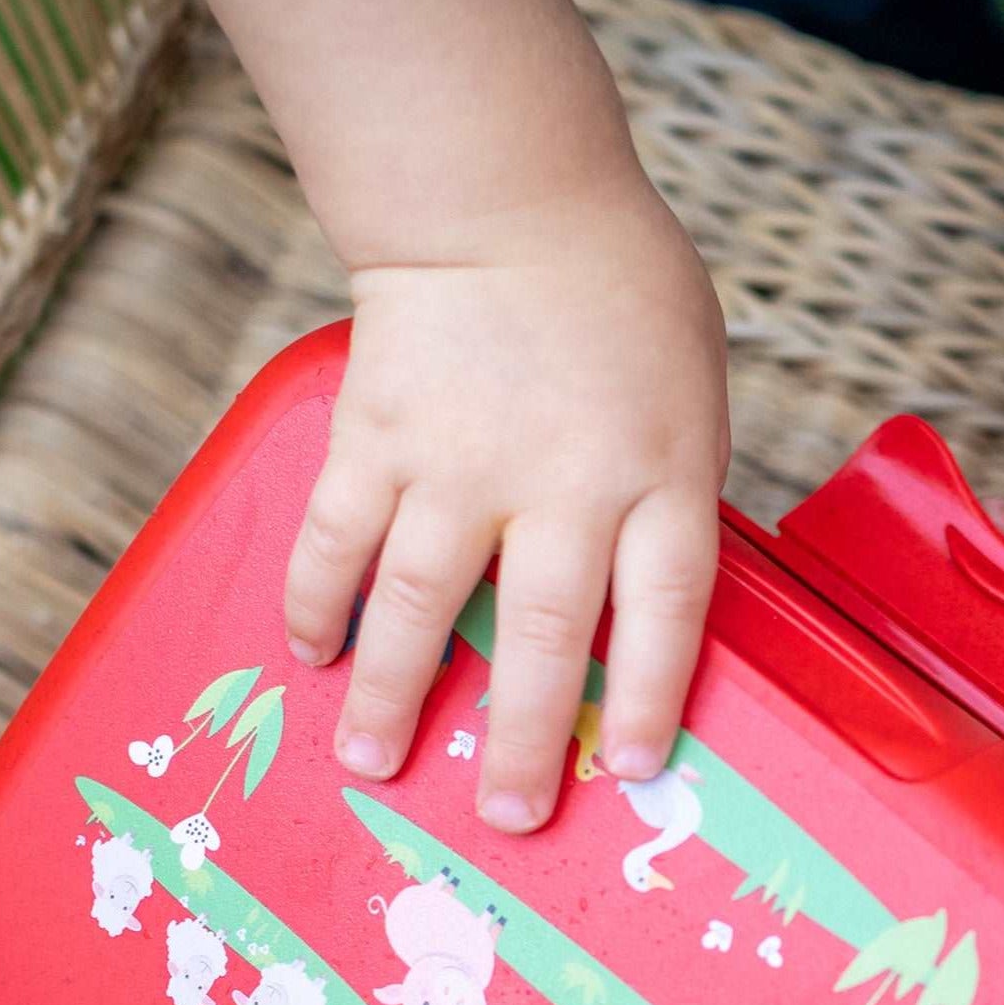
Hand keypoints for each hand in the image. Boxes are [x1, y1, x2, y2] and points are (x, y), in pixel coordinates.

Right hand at [284, 177, 729, 830]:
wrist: (502, 189)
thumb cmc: (617, 292)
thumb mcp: (692, 389)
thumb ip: (670, 493)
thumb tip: (646, 605)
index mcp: (659, 469)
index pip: (666, 613)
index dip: (651, 701)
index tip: (635, 769)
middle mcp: (563, 480)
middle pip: (543, 637)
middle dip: (523, 739)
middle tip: (506, 815)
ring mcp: (460, 461)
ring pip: (421, 606)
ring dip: (396, 697)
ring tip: (373, 766)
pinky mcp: (377, 437)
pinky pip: (337, 539)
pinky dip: (317, 602)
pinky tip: (311, 654)